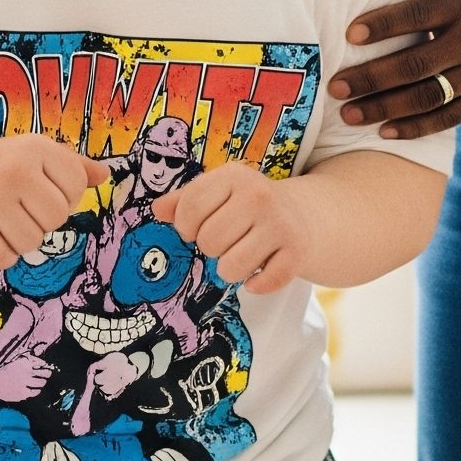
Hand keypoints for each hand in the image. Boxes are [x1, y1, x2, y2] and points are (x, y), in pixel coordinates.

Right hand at [0, 137, 110, 269]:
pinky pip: (5, 259)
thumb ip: (70, 165)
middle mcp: (13, 168)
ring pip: (33, 243)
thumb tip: (105, 176)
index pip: (77, 185)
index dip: (64, 195)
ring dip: (19, 239)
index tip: (41, 191)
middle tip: (18, 207)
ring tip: (0, 219)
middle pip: (58, 218)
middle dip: (42, 220)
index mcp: (34, 146)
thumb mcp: (31, 155)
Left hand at [153, 167, 306, 293]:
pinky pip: (264, 283)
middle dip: (210, 248)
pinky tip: (261, 269)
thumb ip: (184, 201)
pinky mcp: (297, 250)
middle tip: (225, 241)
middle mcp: (259, 196)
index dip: (185, 226)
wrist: (302, 214)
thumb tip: (157, 210)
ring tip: (241, 254)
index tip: (196, 228)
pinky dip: (257, 285)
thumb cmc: (247, 205)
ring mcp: (280, 223)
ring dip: (230, 269)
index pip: (190, 207)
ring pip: (231, 267)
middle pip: (209, 241)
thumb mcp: (217, 192)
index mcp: (234, 175)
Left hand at [333, 0, 460, 138]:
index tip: (349, 35)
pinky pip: (449, 117)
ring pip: (426, 95)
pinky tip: (385, 131)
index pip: (415, 13)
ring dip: (383, 107)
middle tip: (334, 85)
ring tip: (349, 114)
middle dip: (370, 76)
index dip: (382, 24)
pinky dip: (415, 127)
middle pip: (413, 62)